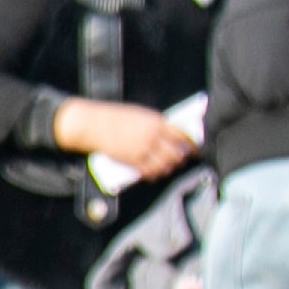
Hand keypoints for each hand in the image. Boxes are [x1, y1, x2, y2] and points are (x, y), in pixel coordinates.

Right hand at [52, 98, 196, 180]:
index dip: (191, 143)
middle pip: (176, 152)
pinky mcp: (133, 161)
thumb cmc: (114, 117)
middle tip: (182, 160)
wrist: (94, 124)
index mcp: (156, 121)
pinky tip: (154, 173)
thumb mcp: (139, 114)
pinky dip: (154, 174)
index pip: (182, 134)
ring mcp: (143, 150)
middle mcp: (153, 136)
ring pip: (165, 164)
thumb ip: (155, 124)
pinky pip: (150, 171)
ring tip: (169, 167)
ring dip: (169, 167)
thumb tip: (168, 135)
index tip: (194, 148)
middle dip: (181, 158)